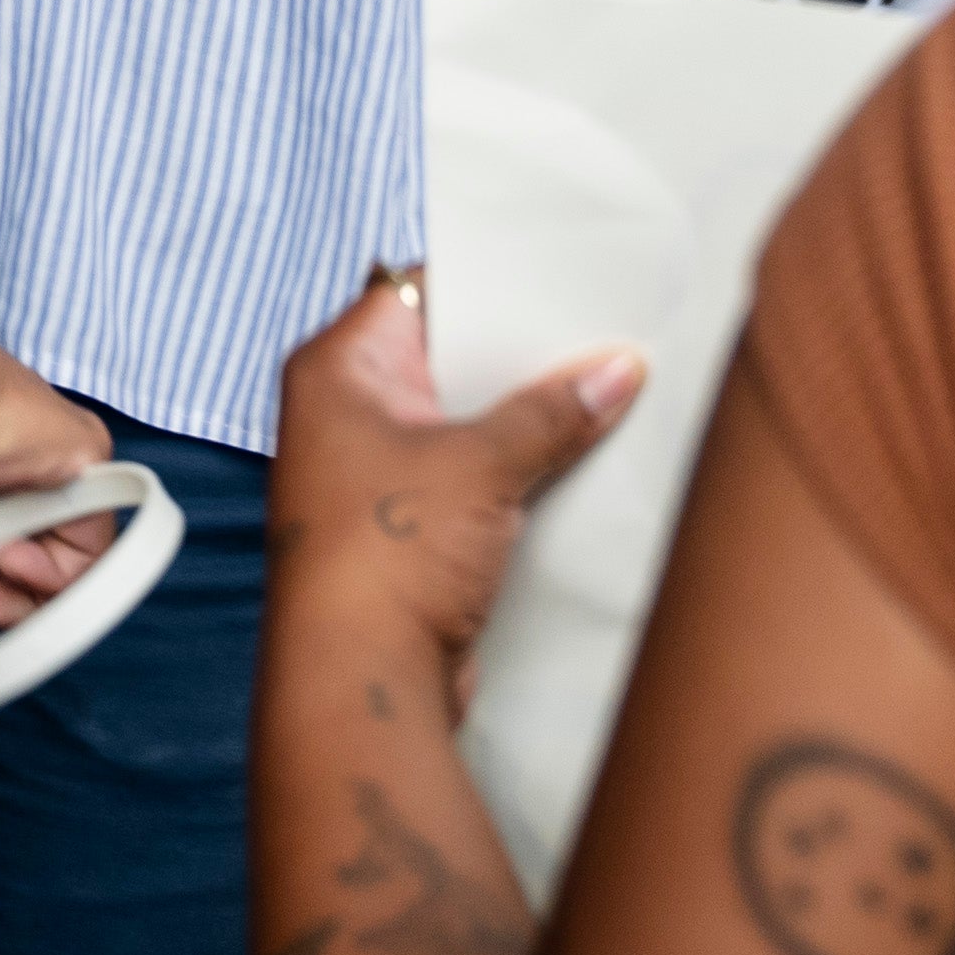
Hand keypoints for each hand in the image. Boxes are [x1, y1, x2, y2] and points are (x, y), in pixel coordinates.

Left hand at [263, 274, 642, 718]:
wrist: (362, 680)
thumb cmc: (387, 554)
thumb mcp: (481, 463)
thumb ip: (551, 411)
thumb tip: (616, 369)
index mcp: (338, 371)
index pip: (421, 292)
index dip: (492, 283)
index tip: (567, 275)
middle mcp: (347, 416)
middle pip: (450, 363)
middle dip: (524, 360)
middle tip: (605, 335)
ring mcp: (377, 478)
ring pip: (468, 428)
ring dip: (529, 424)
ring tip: (613, 390)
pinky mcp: (410, 533)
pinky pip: (475, 484)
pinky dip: (521, 477)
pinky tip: (585, 462)